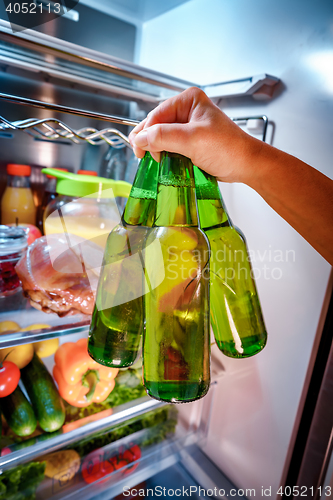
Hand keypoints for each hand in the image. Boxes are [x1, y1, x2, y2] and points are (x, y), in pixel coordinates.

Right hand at [129, 87, 261, 184]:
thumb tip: (139, 138)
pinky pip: (170, 145)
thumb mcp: (192, 140)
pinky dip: (164, 153)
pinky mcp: (190, 141)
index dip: (145, 132)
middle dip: (149, 140)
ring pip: (161, 136)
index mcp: (189, 100)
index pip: (157, 114)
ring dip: (156, 148)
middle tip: (142, 156)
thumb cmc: (228, 148)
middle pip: (157, 124)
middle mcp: (187, 110)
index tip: (139, 149)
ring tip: (154, 160)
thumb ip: (163, 137)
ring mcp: (189, 126)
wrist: (246, 165)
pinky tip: (162, 161)